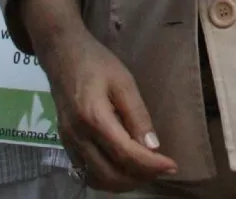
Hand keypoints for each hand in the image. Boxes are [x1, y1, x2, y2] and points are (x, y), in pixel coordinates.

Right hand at [42, 26, 176, 191]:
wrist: (62, 55)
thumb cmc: (97, 62)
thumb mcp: (123, 81)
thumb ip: (137, 114)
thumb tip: (153, 146)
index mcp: (94, 118)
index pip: (125, 154)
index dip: (150, 165)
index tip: (172, 166)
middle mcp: (78, 137)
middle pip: (110, 174)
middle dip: (139, 177)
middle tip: (161, 169)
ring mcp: (69, 143)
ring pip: (96, 179)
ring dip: (122, 182)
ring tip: (145, 171)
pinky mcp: (65, 144)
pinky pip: (86, 172)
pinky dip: (106, 178)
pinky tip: (122, 168)